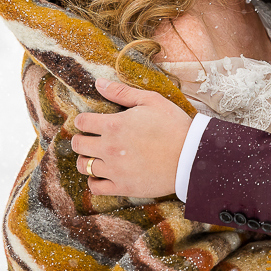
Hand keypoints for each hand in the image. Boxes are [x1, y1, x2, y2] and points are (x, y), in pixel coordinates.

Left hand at [72, 77, 190, 197]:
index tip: (89, 122)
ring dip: (86, 160)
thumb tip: (98, 83)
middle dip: (82, 139)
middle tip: (92, 139)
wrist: (191, 156)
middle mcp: (109, 148)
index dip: (83, 120)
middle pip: (78, 145)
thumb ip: (122, 92)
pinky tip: (103, 174)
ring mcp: (114, 170)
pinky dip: (95, 181)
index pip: (81, 122)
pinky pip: (95, 187)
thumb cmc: (174, 125)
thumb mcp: (151, 100)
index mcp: (113, 125)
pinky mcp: (123, 186)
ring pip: (83, 166)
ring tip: (97, 157)